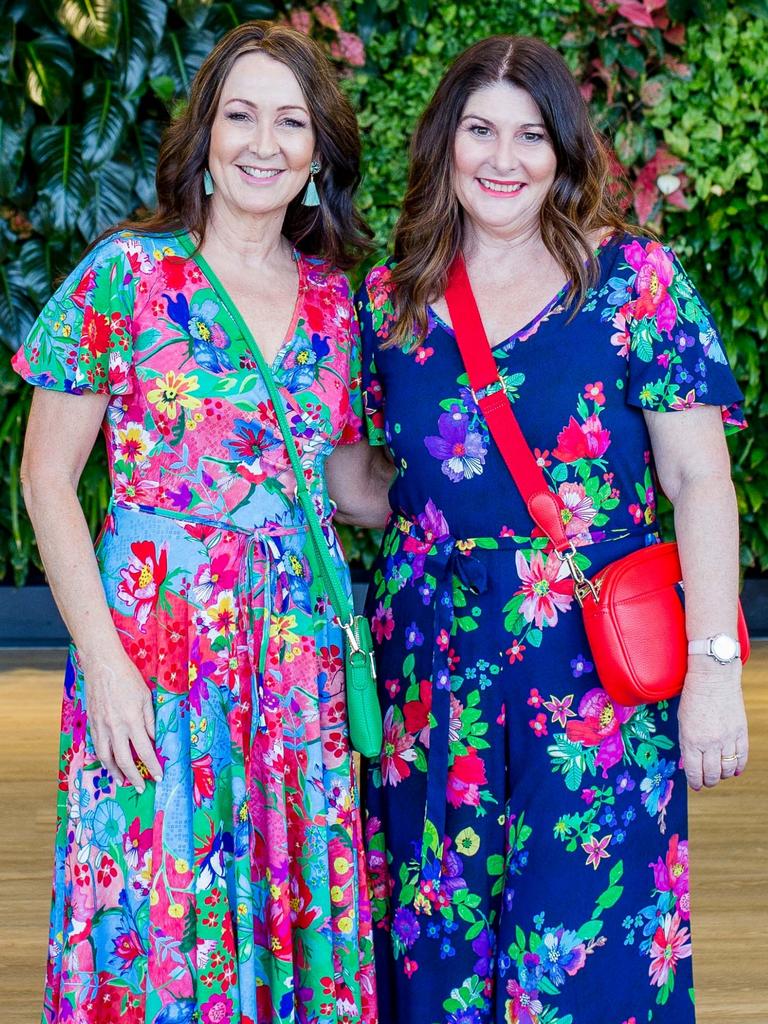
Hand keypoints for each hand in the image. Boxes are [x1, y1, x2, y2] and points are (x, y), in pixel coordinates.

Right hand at [81, 649, 162, 791]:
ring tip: (122, 781)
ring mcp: (101, 726)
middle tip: (141, 787)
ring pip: (106, 757)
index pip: (144, 750)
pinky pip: (97, 747)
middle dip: (134, 777)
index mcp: (132, 720)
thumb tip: (154, 740)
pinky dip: (103, 759)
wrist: (102, 665)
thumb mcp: (146, 697)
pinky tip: (108, 763)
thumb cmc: (128, 678)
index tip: (158, 776)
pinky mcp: (92, 723)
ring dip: (115, 772)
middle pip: (124, 760)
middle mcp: (115, 727)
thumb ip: (150, 721)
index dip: (152, 765)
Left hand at [678, 658, 747, 789]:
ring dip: (723, 776)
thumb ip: (687, 742)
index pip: (694, 771)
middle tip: (707, 782)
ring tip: (719, 775)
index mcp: (691, 740)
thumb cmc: (693, 697)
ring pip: (728, 769)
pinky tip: (734, 770)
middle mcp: (710, 743)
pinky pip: (742, 757)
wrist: (713, 678)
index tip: (696, 785)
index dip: (695, 782)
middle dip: (709, 781)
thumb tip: (691, 761)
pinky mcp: (740, 733)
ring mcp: (727, 739)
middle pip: (712, 774)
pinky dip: (738, 767)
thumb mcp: (682, 721)